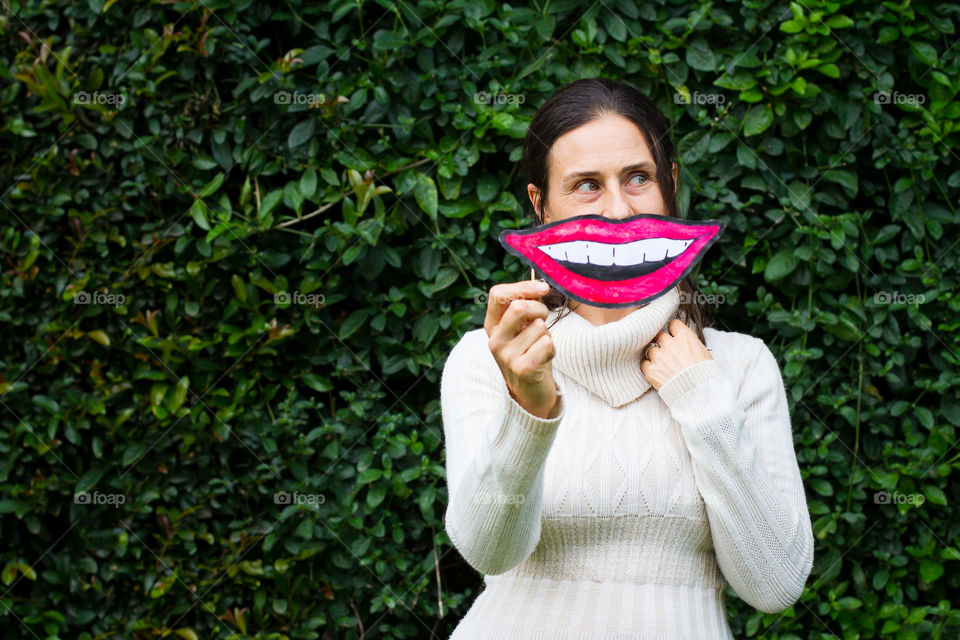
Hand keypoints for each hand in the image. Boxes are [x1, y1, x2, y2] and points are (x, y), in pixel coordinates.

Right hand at [484, 280, 558, 418]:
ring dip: (548, 334)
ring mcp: (506, 356)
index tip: (543, 288)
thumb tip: (540, 285)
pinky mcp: (522, 369)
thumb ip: (526, 307)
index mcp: (492, 325)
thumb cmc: (529, 353)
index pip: (498, 294)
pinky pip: (547, 343)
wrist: (530, 392)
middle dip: (540, 309)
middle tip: (544, 319)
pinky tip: (544, 359)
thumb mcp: (522, 328)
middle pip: (519, 307)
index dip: (523, 286)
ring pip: (539, 327)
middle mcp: (494, 340)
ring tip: (540, 348)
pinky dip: (552, 349)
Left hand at [640, 318, 712, 390]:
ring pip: (651, 350)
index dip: (673, 331)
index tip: (674, 336)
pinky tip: (658, 373)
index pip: (673, 324)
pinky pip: (645, 364)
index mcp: (685, 337)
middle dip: (663, 343)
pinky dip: (650, 368)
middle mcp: (670, 344)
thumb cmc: (705, 374)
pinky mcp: (651, 370)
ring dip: (656, 356)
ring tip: (665, 366)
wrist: (700, 393)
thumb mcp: (703, 352)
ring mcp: (659, 357)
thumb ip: (689, 343)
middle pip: (659, 335)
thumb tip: (682, 340)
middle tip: (668, 352)